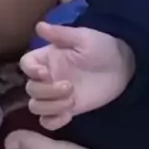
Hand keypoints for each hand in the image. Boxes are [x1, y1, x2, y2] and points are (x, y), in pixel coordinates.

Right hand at [20, 22, 134, 129]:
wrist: (122, 66)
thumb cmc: (101, 47)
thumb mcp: (82, 37)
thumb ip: (60, 34)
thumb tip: (39, 26)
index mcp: (48, 57)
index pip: (26, 64)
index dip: (31, 70)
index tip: (46, 73)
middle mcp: (48, 76)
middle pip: (30, 89)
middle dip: (47, 91)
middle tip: (70, 87)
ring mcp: (57, 95)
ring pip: (36, 106)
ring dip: (50, 106)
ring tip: (71, 101)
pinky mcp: (68, 109)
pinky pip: (49, 122)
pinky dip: (53, 121)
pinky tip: (68, 115)